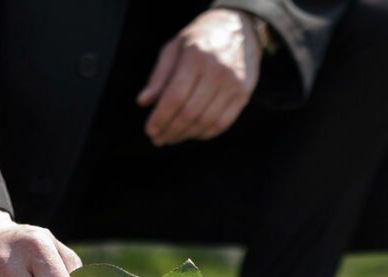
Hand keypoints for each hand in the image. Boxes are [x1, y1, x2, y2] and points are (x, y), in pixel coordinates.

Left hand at [137, 9, 261, 145]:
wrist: (238, 26)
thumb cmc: (199, 39)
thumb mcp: (174, 48)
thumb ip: (159, 75)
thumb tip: (143, 102)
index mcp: (195, 58)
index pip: (175, 97)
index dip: (160, 118)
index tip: (150, 130)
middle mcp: (217, 71)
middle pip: (190, 113)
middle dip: (170, 130)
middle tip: (158, 139)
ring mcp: (233, 84)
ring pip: (205, 122)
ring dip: (185, 135)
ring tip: (172, 138)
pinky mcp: (243, 94)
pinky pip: (222, 124)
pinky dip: (204, 134)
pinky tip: (191, 133)